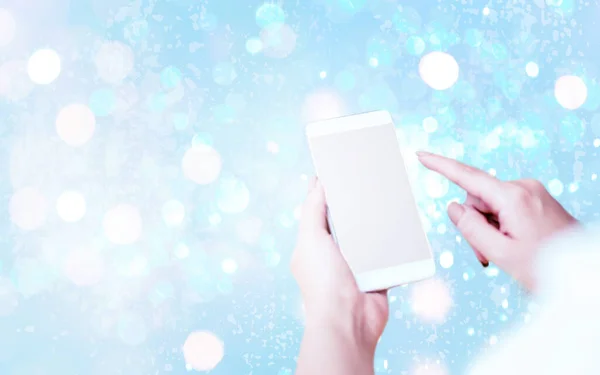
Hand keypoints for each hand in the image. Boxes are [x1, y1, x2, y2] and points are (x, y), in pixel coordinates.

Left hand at [291, 178, 388, 349]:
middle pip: (345, 220)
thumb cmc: (324, 282)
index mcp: (312, 244)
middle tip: (369, 178)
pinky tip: (403, 224)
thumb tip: (318, 184)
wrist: (349, 322)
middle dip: (355, 202)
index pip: (317, 210)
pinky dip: (394, 242)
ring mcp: (355, 264)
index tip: (338, 168)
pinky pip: (387, 253)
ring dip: (377, 221)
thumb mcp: (311, 240)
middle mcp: (332, 253)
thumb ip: (312, 211)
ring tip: (389, 196)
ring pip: (368, 235)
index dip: (326, 190)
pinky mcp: (377, 274)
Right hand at [417, 152, 577, 290]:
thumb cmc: (545, 267)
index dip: (441, 166)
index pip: (468, 178)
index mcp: (513, 197)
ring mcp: (532, 192)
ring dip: (488, 228)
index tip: (422, 155)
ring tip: (503, 253)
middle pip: (478, 199)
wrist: (583, 272)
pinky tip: (512, 244)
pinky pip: (505, 207)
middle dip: (475, 225)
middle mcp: (523, 187)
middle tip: (486, 255)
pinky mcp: (536, 199)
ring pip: (490, 205)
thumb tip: (453, 206)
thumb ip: (470, 228)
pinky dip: (500, 225)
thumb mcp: (500, 252)